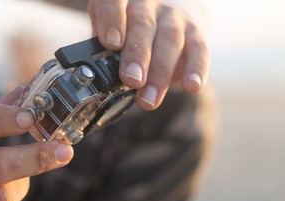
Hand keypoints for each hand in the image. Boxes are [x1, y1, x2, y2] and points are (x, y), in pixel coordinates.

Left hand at [87, 0, 208, 109]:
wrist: (169, 11)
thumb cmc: (130, 26)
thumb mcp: (110, 29)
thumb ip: (101, 47)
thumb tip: (93, 77)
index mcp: (122, 1)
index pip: (114, 2)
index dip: (112, 20)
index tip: (110, 43)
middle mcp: (149, 4)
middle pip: (143, 25)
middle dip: (137, 55)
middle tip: (131, 80)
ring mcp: (174, 16)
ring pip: (170, 39)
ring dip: (160, 72)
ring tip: (148, 99)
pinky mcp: (195, 32)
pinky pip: (199, 49)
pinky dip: (196, 69)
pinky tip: (192, 86)